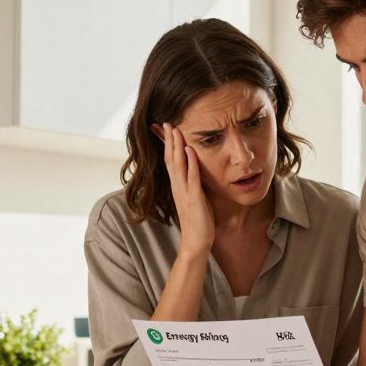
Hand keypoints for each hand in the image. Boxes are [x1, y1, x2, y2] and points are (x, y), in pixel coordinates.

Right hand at [161, 123, 213, 254]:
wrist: (196, 242)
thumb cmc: (198, 221)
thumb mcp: (195, 198)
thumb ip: (193, 184)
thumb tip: (195, 171)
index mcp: (177, 186)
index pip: (170, 161)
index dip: (168, 145)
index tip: (167, 129)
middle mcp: (177, 187)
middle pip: (170, 159)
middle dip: (169, 141)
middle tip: (167, 123)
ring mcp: (184, 192)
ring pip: (178, 165)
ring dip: (177, 147)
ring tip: (176, 131)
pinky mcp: (194, 198)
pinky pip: (191, 177)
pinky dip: (190, 163)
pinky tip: (190, 150)